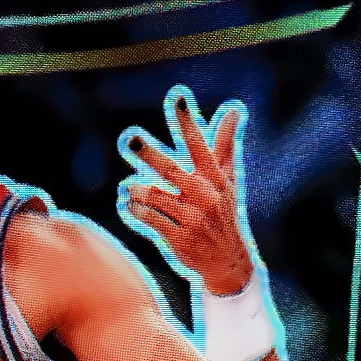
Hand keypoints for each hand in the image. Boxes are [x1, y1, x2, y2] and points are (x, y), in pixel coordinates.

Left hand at [119, 87, 252, 296]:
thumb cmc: (224, 213)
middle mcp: (204, 197)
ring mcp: (191, 219)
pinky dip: (136, 210)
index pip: (201, 145)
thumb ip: (225, 145)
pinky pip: (151, 220)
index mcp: (216, 179)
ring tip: (127, 186)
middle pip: (171, 170)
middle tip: (131, 138)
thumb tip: (233, 109)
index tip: (178, 99)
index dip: (188, 123)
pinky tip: (129, 204)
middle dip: (150, 154)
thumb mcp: (228, 179)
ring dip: (137, 189)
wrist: (228, 261)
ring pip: (156, 197)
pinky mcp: (179, 239)